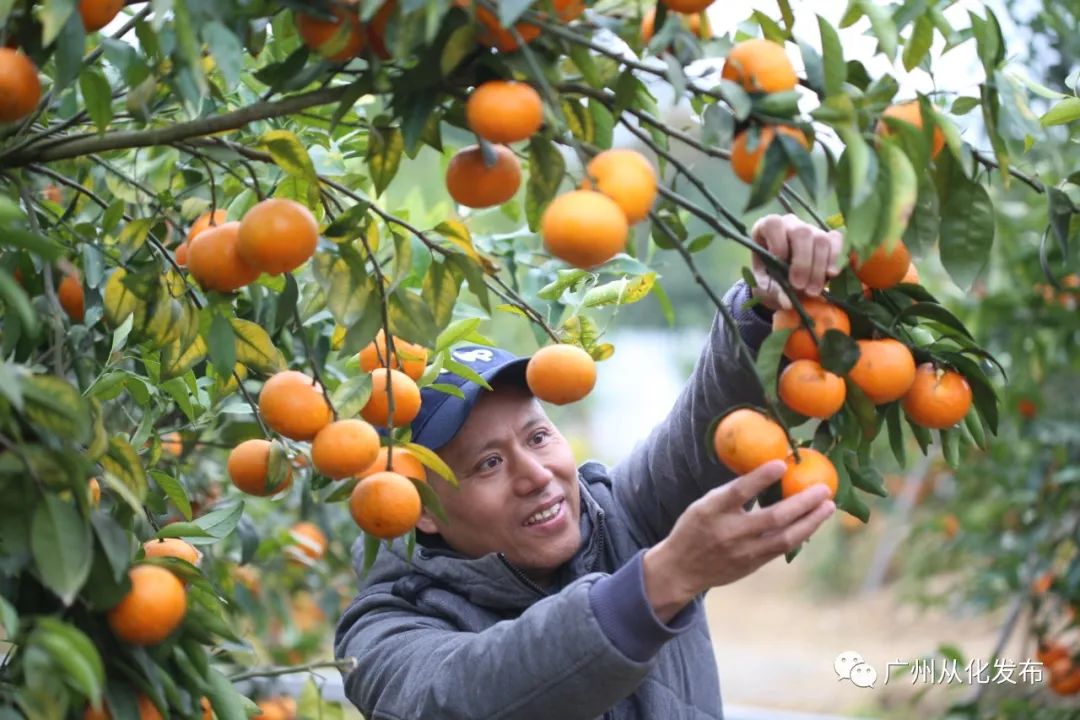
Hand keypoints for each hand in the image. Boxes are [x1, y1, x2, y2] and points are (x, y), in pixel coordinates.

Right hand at [641, 461, 834, 621]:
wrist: (681, 569)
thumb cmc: (696, 527)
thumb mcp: (704, 505)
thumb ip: (732, 493)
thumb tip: (769, 473)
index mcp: (711, 511)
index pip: (738, 493)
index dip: (760, 479)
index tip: (781, 464)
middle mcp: (728, 532)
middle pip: (772, 518)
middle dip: (802, 503)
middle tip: (824, 489)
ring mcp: (743, 552)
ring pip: (785, 538)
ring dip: (810, 521)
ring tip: (828, 506)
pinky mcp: (753, 565)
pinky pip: (782, 548)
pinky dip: (800, 533)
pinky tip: (813, 522)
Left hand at [749, 214, 843, 310]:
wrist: (784, 280)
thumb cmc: (770, 277)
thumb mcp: (765, 285)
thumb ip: (774, 291)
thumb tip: (787, 302)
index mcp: (767, 228)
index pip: (774, 225)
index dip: (779, 245)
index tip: (781, 269)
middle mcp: (790, 223)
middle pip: (802, 233)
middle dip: (803, 263)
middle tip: (800, 287)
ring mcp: (811, 228)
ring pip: (821, 239)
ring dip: (818, 268)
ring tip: (813, 291)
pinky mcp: (828, 236)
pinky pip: (837, 240)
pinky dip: (835, 259)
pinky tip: (830, 275)